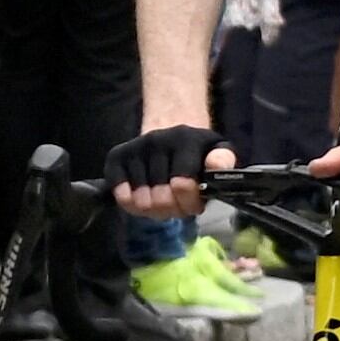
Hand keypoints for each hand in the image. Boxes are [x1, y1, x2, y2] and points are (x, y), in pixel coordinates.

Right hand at [109, 122, 228, 216]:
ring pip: (140, 201)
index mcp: (185, 139)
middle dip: (172, 209)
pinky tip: (143, 197)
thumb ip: (223, 161)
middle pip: (160, 199)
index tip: (194, 204)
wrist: (169, 130)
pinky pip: (120, 195)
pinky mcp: (116, 157)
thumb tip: (216, 166)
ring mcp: (135, 148)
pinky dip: (131, 205)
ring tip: (163, 200)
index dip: (189, 204)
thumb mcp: (218, 151)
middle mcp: (156, 140)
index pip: (182, 186)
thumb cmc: (197, 152)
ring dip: (154, 210)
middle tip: (178, 204)